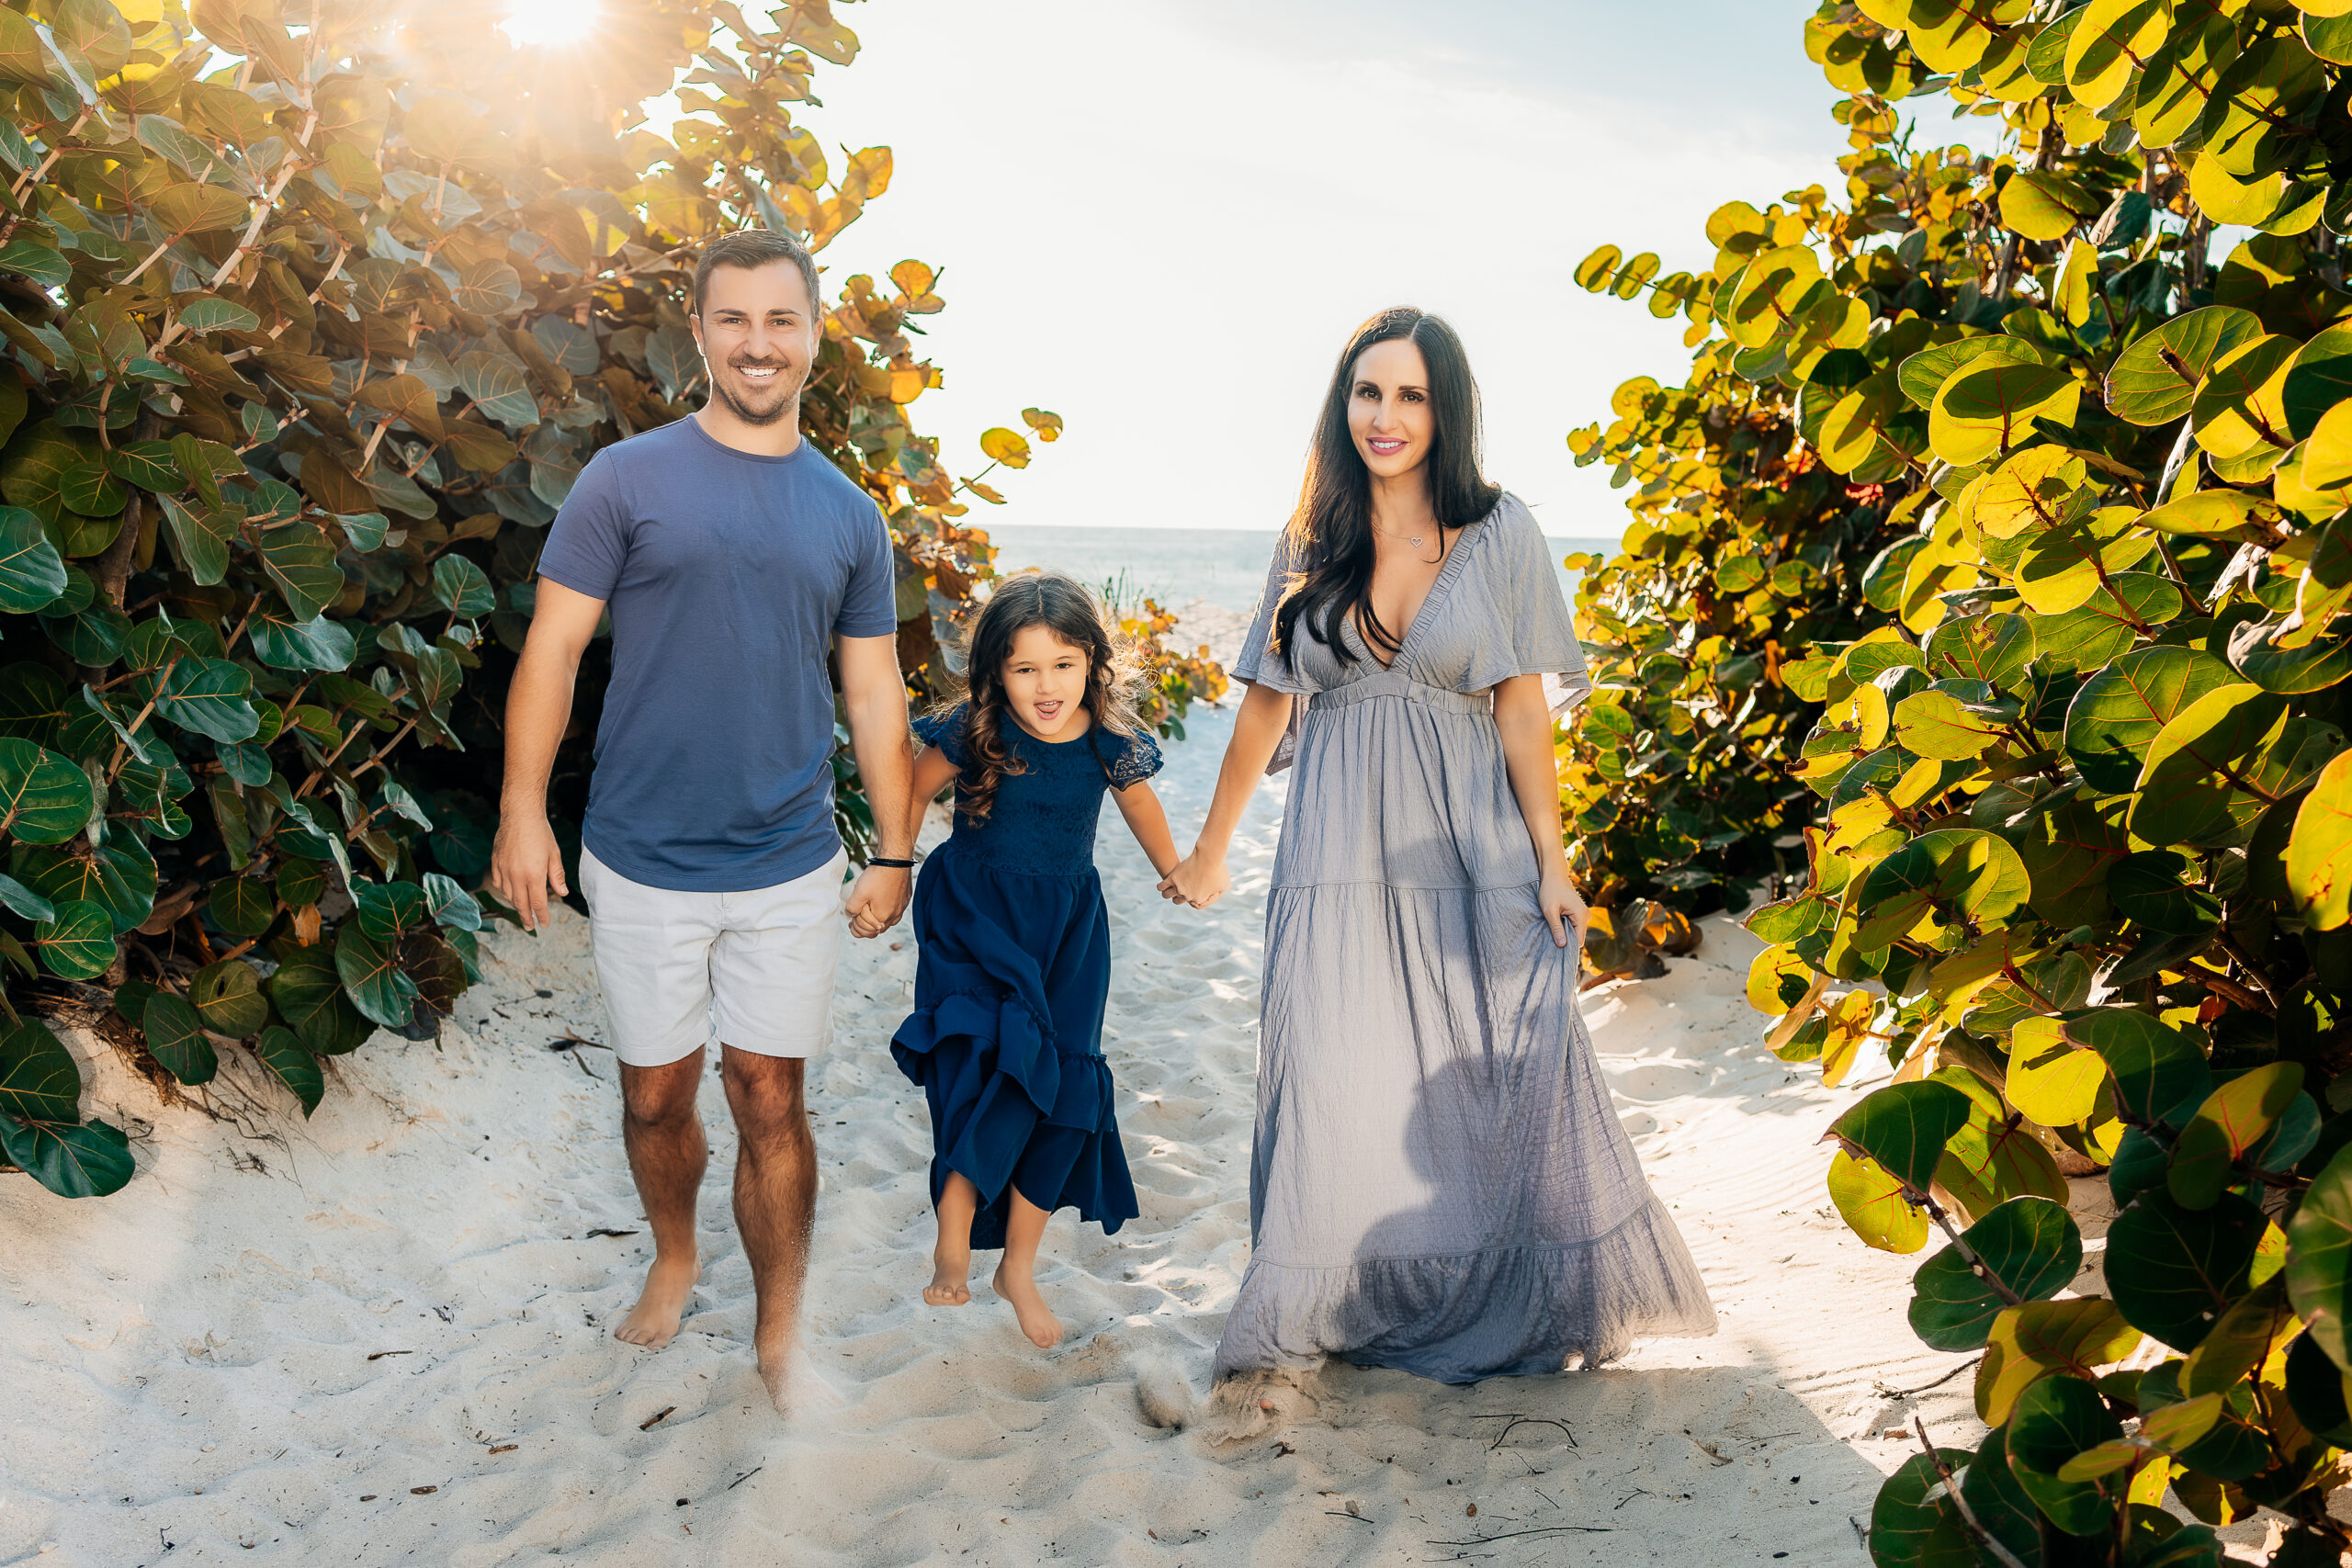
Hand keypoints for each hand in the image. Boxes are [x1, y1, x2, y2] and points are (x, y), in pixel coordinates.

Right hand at [490, 812, 567, 931]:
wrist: (520, 815)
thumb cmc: (541, 833)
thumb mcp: (554, 855)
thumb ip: (557, 876)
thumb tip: (562, 893)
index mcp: (533, 875)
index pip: (538, 903)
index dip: (541, 916)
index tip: (544, 924)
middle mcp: (516, 875)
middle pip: (521, 904)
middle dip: (526, 917)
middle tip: (530, 927)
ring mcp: (503, 869)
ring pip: (508, 895)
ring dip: (516, 905)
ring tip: (523, 910)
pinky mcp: (495, 863)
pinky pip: (498, 884)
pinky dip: (505, 892)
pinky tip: (510, 893)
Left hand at [845, 863, 911, 937]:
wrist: (895, 861)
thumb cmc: (878, 877)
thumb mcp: (858, 894)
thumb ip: (852, 909)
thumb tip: (850, 915)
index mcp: (882, 918)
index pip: (866, 933)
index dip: (856, 928)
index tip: (850, 921)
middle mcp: (894, 916)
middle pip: (877, 929)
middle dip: (864, 926)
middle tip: (854, 919)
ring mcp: (901, 908)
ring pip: (886, 921)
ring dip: (874, 919)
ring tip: (865, 911)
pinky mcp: (904, 900)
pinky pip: (894, 911)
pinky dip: (884, 910)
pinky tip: (878, 902)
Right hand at [1158, 851, 1228, 909]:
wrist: (1209, 856)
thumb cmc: (1219, 868)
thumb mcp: (1225, 884)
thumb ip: (1219, 892)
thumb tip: (1214, 894)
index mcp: (1199, 899)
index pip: (1195, 905)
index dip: (1198, 897)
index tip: (1201, 887)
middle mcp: (1188, 896)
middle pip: (1178, 900)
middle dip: (1181, 895)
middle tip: (1184, 886)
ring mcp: (1179, 888)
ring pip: (1167, 895)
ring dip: (1168, 893)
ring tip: (1170, 888)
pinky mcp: (1173, 878)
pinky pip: (1161, 886)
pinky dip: (1161, 887)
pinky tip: (1163, 884)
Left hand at [1539, 869, 1588, 951]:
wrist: (1554, 875)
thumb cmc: (1550, 890)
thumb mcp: (1550, 911)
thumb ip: (1556, 928)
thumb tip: (1562, 945)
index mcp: (1581, 915)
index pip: (1578, 940)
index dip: (1567, 946)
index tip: (1555, 947)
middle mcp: (1586, 916)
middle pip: (1577, 937)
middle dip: (1565, 939)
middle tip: (1551, 936)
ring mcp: (1584, 914)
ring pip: (1575, 932)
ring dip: (1564, 932)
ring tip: (1553, 926)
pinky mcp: (1580, 913)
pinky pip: (1574, 926)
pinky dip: (1565, 927)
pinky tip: (1556, 922)